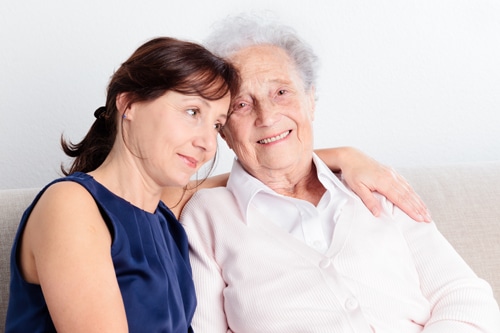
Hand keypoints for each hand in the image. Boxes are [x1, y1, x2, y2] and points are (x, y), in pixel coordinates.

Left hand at [316, 147, 430, 221]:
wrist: (351, 157)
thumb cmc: (353, 172)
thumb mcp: (357, 188)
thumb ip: (368, 201)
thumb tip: (377, 214)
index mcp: (383, 181)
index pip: (400, 199)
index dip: (411, 209)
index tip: (419, 218)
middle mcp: (391, 177)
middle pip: (408, 195)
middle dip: (419, 208)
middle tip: (428, 219)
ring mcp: (392, 174)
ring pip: (409, 189)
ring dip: (418, 201)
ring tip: (426, 211)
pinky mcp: (391, 172)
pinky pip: (405, 183)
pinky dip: (412, 192)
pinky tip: (416, 198)